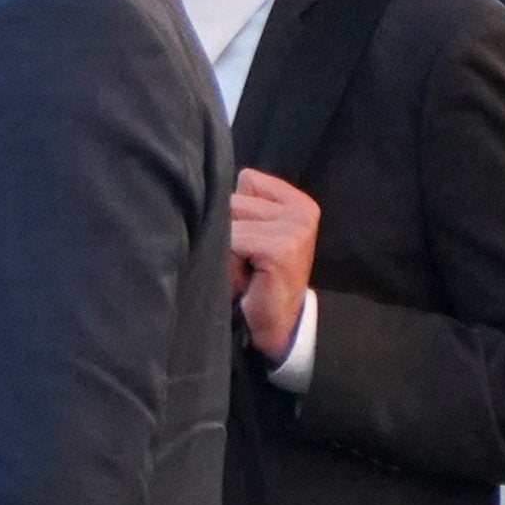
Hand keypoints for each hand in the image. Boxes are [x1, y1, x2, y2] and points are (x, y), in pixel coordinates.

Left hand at [228, 166, 319, 364]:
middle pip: (233, 197)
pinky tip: (246, 276)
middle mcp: (302, 208)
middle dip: (227, 228)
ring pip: (229, 217)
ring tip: (243, 266)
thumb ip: (240, 206)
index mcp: (297, 200)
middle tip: (242, 259)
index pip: (246, 179)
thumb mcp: (252, 232)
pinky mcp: (281, 246)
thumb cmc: (255, 279)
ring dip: (226, 244)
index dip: (233, 211)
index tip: (247, 241)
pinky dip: (228, 259)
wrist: (276, 325)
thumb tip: (203, 188)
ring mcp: (294, 226)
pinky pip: (231, 238)